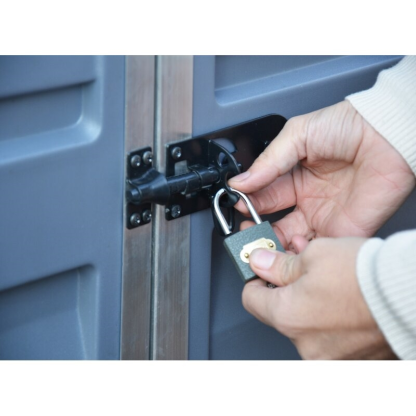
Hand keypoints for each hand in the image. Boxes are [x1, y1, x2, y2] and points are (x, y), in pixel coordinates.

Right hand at [229, 101, 414, 247]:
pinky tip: (289, 247)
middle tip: (247, 233)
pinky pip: (317, 250)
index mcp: (295, 176)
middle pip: (274, 222)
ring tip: (262, 245)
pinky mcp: (342, 231)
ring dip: (274, 246)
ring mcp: (324, 216)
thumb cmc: (349, 126)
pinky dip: (300, 254)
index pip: (264, 195)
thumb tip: (240, 181)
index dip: (248, 202)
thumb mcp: (298, 135)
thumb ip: (268, 161)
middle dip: (257, 229)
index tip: (237, 205)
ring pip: (291, 240)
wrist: (388, 134)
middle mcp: (308, 199)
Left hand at [243, 237, 396, 358]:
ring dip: (307, 302)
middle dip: (285, 288)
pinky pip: (326, 335)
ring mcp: (328, 355)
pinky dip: (327, 318)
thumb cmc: (368, 277)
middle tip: (298, 268)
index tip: (262, 270)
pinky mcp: (348, 358)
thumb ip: (278, 264)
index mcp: (287, 316)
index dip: (255, 279)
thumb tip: (260, 262)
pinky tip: (339, 299)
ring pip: (303, 323)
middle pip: (278, 312)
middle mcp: (304, 343)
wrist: (409, 295)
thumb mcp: (314, 255)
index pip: (251, 299)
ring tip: (325, 281)